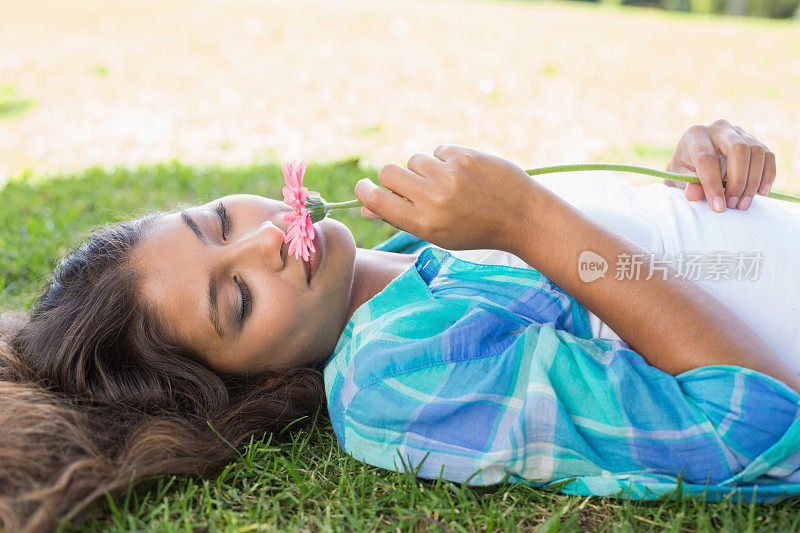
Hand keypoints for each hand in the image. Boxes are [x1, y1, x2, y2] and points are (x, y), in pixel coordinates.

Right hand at [354, 145, 546, 250]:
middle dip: (393, 178)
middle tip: (411, 185)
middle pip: (388, 173)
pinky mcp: (463, 156)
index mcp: (423, 223)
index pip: (377, 200)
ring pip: (414, 160)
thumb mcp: (438, 233)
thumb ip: (402, 218)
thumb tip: (366, 206)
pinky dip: (446, 160)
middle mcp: (433, 199)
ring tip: (448, 183)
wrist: (522, 216)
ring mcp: (448, 175)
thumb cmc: (476, 229)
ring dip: (424, 169)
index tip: (363, 187)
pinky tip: (464, 174)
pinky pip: (438, 151)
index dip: (364, 191)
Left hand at [664, 119, 775, 211]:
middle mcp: (719, 128)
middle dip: (738, 181)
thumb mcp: (680, 179)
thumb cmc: (686, 170)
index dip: (713, 185)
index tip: (718, 207)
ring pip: (757, 152)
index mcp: (695, 136)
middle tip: (733, 204)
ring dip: (753, 181)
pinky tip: (761, 192)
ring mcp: (739, 132)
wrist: (694, 160)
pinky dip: (767, 175)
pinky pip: (768, 156)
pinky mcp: (754, 141)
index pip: (707, 158)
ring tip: (743, 204)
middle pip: (738, 149)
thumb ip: (688, 186)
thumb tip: (693, 194)